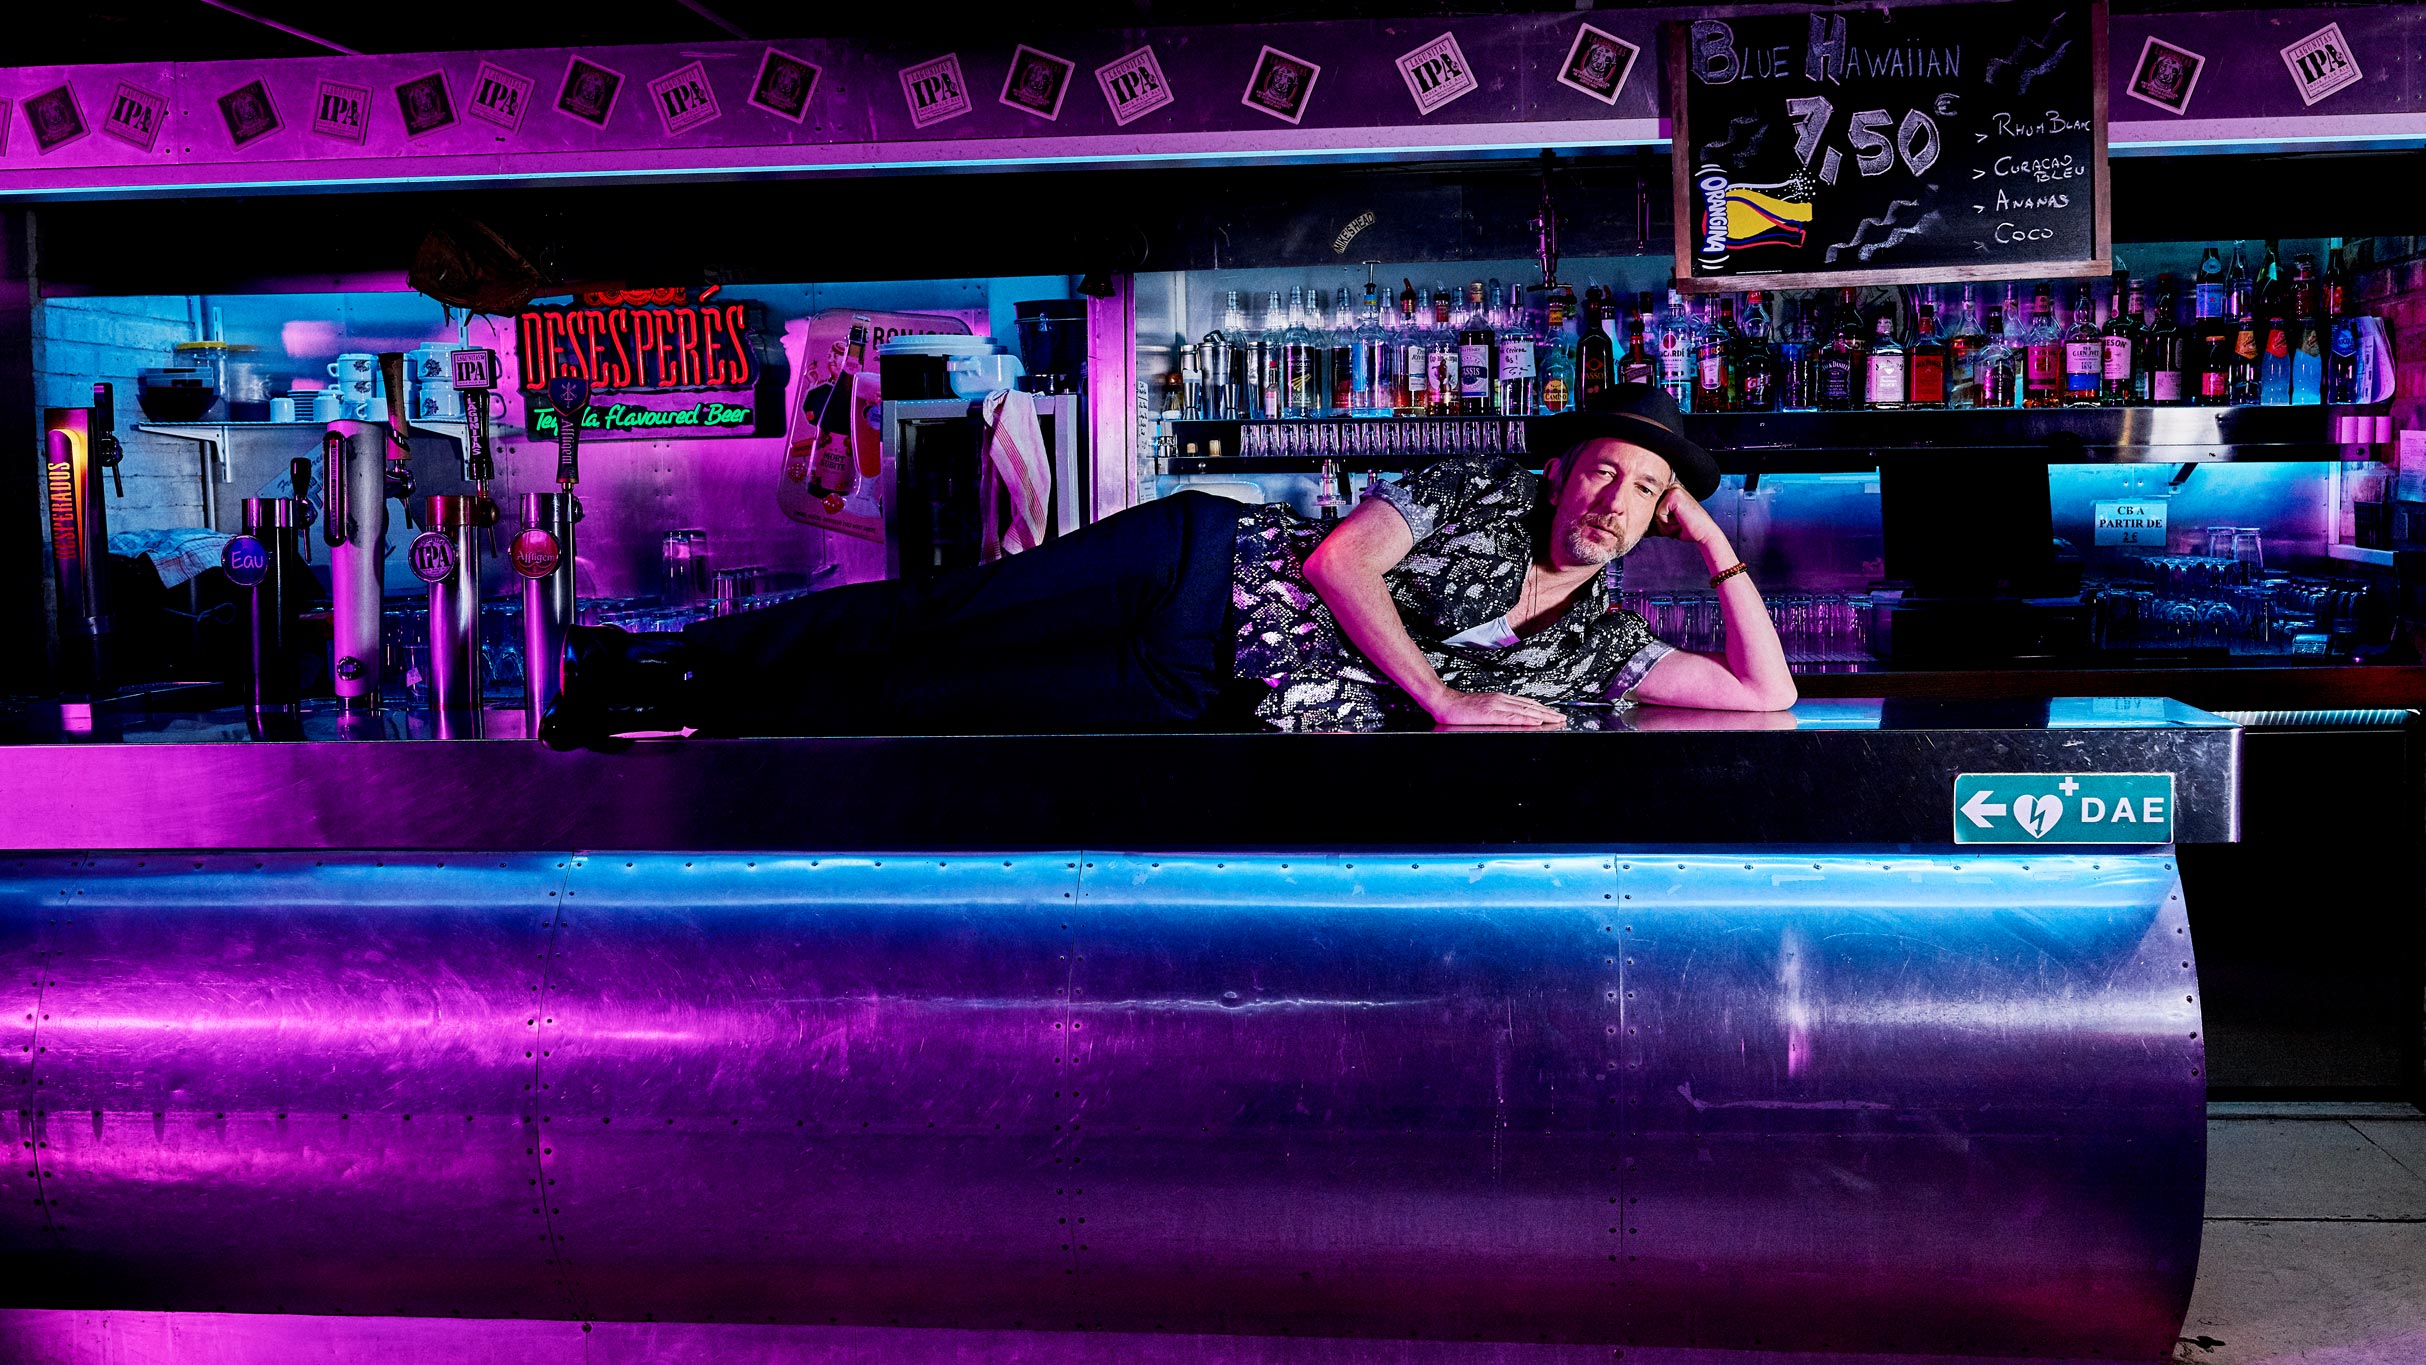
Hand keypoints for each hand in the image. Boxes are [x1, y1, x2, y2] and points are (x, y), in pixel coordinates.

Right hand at [1425, 688, 1567, 727]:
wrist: (1444, 702)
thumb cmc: (1459, 708)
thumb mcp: (1482, 709)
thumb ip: (1496, 712)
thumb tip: (1510, 719)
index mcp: (1500, 699)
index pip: (1526, 704)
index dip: (1542, 709)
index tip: (1554, 714)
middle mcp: (1501, 700)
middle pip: (1530, 706)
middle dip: (1548, 712)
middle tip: (1562, 718)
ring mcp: (1496, 705)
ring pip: (1526, 710)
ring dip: (1543, 715)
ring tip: (1556, 720)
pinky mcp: (1491, 713)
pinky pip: (1513, 716)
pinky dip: (1528, 718)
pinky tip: (1536, 721)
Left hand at [1650, 485, 1720, 546]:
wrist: (1704, 534)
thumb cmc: (1685, 529)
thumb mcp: (1664, 524)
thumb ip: (1651, 521)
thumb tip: (1634, 524)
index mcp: (1668, 491)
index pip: (1649, 507)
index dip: (1657, 521)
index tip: (1673, 523)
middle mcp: (1670, 487)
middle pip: (1649, 509)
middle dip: (1660, 523)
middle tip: (1677, 524)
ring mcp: (1673, 489)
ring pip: (1653, 512)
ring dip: (1663, 524)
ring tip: (1679, 522)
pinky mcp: (1674, 495)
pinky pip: (1658, 514)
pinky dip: (1667, 524)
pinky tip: (1680, 522)